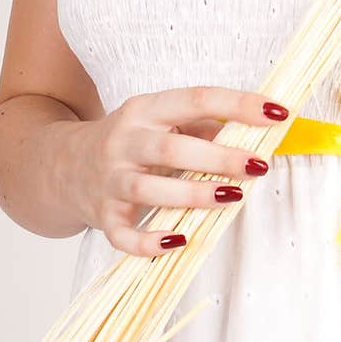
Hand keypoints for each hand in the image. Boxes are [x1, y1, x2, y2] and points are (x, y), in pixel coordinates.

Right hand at [62, 86, 289, 256]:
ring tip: (232, 197)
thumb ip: (202, 126)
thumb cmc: (130, 141)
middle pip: (170, 148)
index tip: (278, 113)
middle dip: (218, 157)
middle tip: (257, 165)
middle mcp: (124, 141)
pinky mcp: (102, 216)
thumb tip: (253, 135)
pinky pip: (122, 235)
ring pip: (148, 188)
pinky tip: (179, 240)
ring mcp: (110, 180)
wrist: (62, 165)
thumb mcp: (161, 120)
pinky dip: (149, 242)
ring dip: (193, 195)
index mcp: (145, 110)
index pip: (196, 99)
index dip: (238, 105)